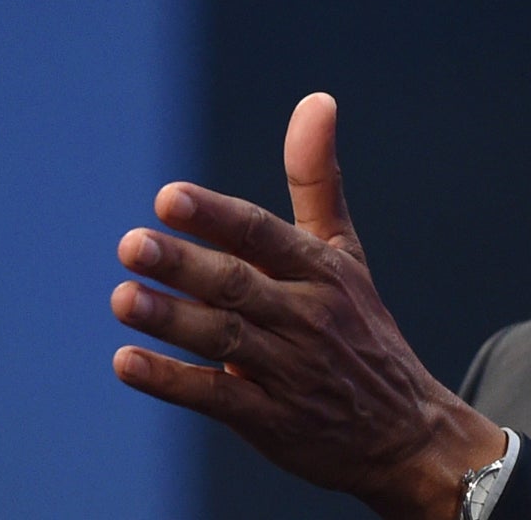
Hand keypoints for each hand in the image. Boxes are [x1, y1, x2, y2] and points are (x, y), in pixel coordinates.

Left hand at [112, 92, 503, 517]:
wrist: (405, 430)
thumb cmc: (362, 330)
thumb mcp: (346, 253)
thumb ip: (317, 180)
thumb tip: (316, 100)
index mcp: (322, 270)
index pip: (264, 235)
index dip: (216, 217)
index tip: (168, 198)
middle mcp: (308, 315)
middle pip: (239, 285)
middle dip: (185, 265)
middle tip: (132, 245)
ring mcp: (290, 370)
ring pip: (224, 339)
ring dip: (171, 319)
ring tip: (124, 299)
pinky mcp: (272, 420)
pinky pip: (218, 397)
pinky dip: (173, 381)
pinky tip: (128, 363)